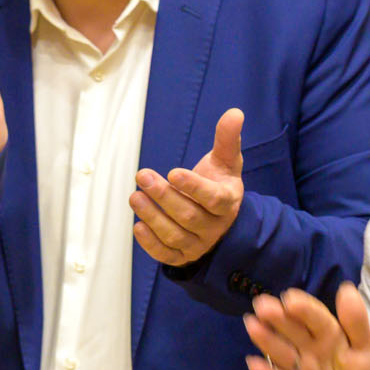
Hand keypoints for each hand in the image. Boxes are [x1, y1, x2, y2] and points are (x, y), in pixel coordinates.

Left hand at [133, 107, 245, 265]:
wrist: (219, 219)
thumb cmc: (218, 183)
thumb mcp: (226, 161)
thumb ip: (227, 139)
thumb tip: (235, 112)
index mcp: (228, 202)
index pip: (213, 199)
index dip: (193, 187)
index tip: (172, 172)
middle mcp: (215, 227)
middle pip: (189, 216)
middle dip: (164, 196)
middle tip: (142, 175)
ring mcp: (199, 244)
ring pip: (175, 236)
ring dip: (153, 217)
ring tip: (134, 197)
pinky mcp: (183, 257)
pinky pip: (167, 255)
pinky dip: (151, 244)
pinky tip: (137, 225)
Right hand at [244, 282, 369, 369]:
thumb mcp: (365, 351)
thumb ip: (357, 324)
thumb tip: (347, 289)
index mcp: (329, 335)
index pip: (316, 319)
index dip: (305, 308)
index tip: (290, 298)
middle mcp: (309, 349)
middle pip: (293, 332)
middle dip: (278, 318)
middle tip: (262, 305)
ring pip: (282, 353)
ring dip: (267, 340)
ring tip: (252, 325)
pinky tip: (254, 364)